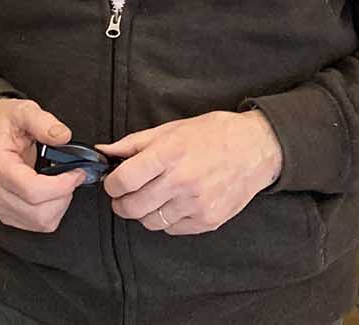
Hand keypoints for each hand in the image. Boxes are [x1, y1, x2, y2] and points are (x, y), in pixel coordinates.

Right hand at [0, 97, 84, 232]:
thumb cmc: (5, 122)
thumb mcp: (24, 111)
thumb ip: (44, 122)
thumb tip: (62, 136)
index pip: (33, 191)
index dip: (62, 185)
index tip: (77, 172)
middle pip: (39, 212)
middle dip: (64, 196)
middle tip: (71, 176)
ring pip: (40, 222)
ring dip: (59, 205)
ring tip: (61, 184)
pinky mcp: (6, 213)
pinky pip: (36, 225)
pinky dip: (51, 212)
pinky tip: (51, 193)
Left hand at [96, 110, 282, 234]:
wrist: (256, 149)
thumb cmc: (212, 134)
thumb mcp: (170, 129)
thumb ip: (133, 144)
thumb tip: (102, 152)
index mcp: (168, 154)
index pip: (123, 180)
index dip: (111, 184)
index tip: (113, 182)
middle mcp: (181, 181)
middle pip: (132, 206)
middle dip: (121, 202)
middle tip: (124, 195)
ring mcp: (196, 204)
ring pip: (150, 222)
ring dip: (143, 212)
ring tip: (150, 198)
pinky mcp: (208, 220)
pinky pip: (172, 229)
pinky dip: (165, 220)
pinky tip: (172, 204)